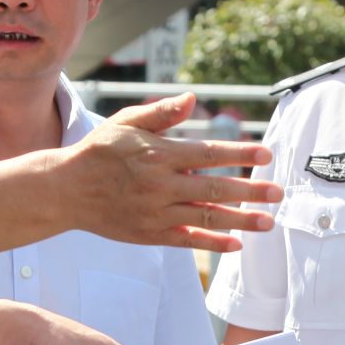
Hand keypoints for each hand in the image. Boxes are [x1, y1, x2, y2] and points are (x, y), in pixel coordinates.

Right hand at [63, 93, 281, 252]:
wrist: (65, 190)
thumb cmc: (100, 151)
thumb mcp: (126, 122)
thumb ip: (161, 113)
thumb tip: (192, 99)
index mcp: (159, 154)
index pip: (208, 153)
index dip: (239, 153)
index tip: (266, 154)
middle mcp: (161, 185)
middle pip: (215, 188)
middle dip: (251, 191)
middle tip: (278, 192)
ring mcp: (156, 212)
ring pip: (206, 217)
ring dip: (240, 220)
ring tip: (268, 221)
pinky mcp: (150, 234)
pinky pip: (187, 240)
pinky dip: (212, 243)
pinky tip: (236, 244)